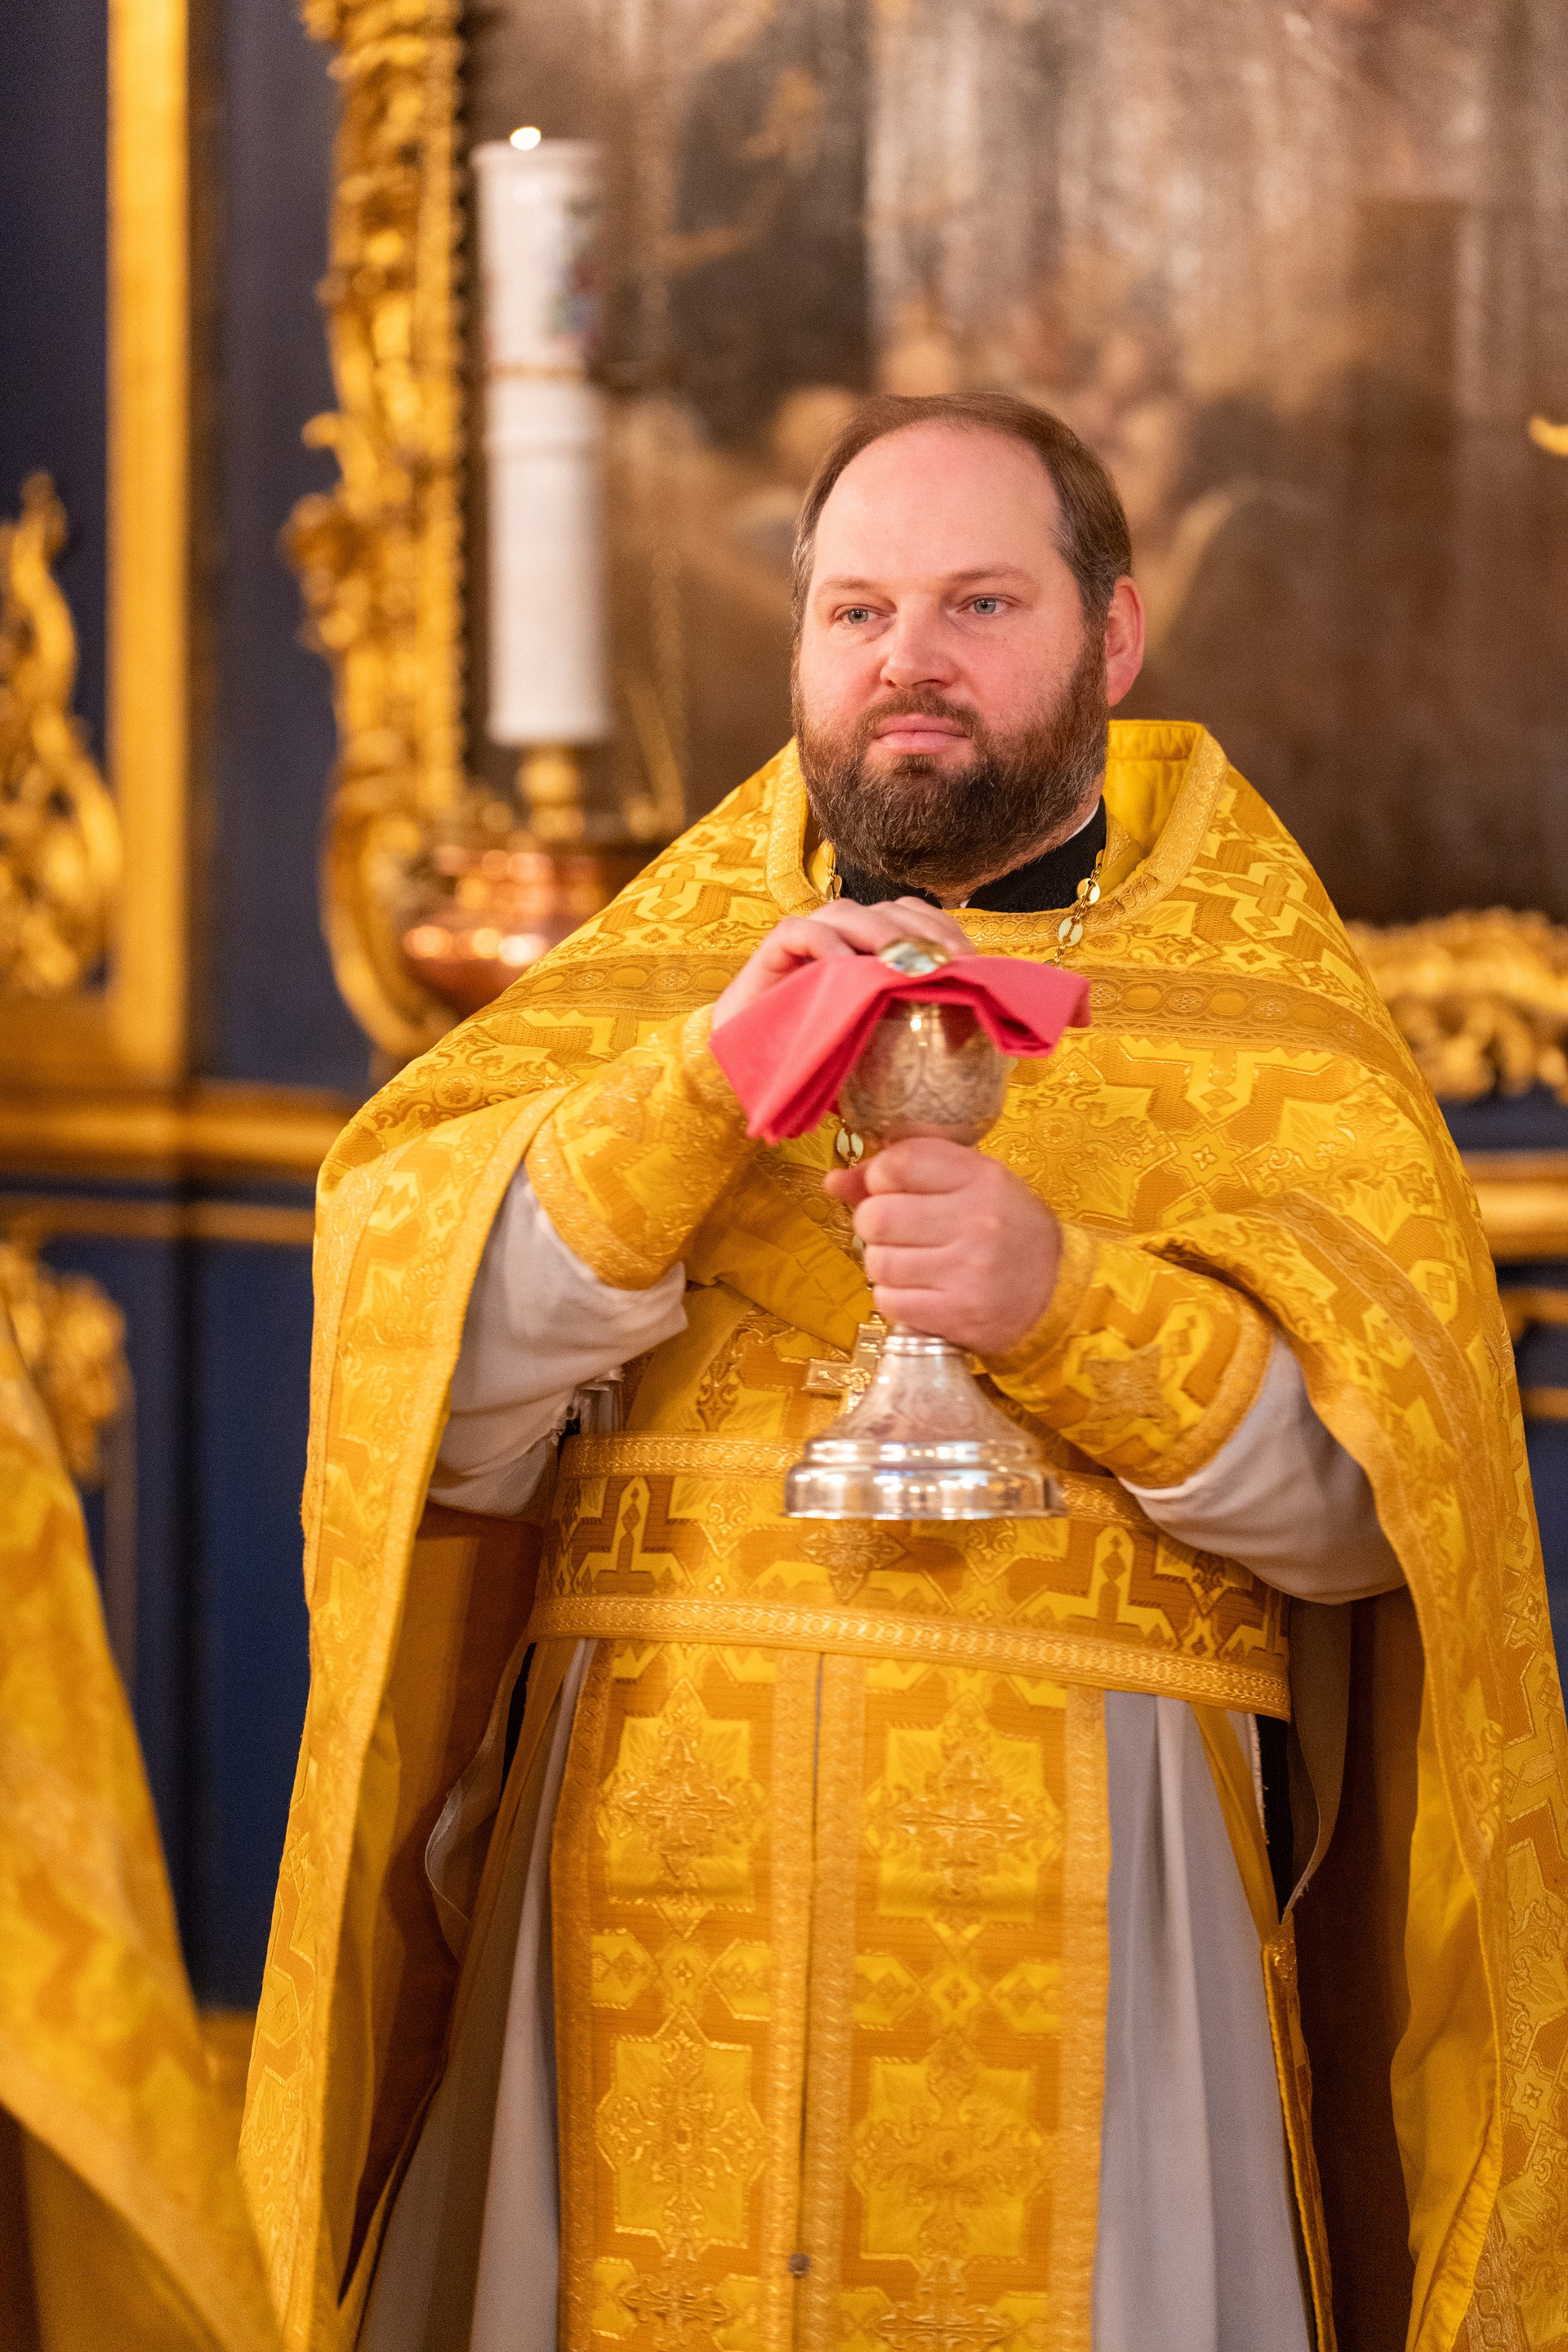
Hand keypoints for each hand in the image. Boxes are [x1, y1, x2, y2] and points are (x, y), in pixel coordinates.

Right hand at [711, 898, 971, 1031]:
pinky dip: (828, 945)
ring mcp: (811, 936)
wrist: (753, 1064)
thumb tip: (985, 1047)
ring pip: (851, 914)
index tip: (970, 964)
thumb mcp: (878, 1045)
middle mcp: (846, 932)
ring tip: (902, 967)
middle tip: (944, 966)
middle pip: (892, 912)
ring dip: (882, 936)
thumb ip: (917, 1031)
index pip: (918, 919)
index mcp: (874, 946)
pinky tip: (848, 971)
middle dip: (924, 935)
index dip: (945, 934)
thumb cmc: (822, 1054)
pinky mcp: (776, 948)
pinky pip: (804, 933)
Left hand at [825, 1137, 1059, 1353]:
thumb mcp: (968, 1184)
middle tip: (897, 1232)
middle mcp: (975, 1221)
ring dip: (883, 1264)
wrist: (1057, 1290)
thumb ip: (901, 1173)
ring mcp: (967, 1271)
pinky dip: (894, 1298)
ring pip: (877, 1263)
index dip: (879, 1177)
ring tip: (911, 1263)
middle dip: (874, 1224)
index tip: (893, 1189)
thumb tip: (833, 1181)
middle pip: (876, 1216)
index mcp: (980, 1177)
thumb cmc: (1004, 1228)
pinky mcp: (957, 1314)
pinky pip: (888, 1302)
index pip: (898, 1162)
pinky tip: (919, 1291)